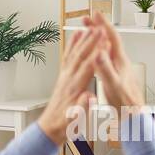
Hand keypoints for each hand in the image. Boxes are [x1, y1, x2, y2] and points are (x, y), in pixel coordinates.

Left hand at [38, 27, 101, 143]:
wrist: (49, 128)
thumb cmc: (64, 125)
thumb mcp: (75, 120)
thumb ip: (82, 108)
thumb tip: (89, 97)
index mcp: (74, 89)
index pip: (87, 68)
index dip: (97, 54)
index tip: (105, 42)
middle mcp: (68, 80)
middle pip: (80, 56)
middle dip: (91, 41)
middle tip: (100, 28)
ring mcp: (64, 76)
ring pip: (74, 53)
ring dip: (82, 39)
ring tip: (90, 26)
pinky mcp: (63, 76)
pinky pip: (68, 56)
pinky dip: (72, 44)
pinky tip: (77, 35)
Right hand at [91, 12, 142, 109]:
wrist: (134, 117)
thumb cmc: (126, 105)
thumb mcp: (113, 86)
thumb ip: (106, 69)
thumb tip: (99, 53)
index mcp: (120, 62)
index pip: (111, 38)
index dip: (102, 25)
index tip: (94, 14)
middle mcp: (121, 63)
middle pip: (109, 40)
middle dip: (98, 28)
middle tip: (86, 20)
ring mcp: (119, 69)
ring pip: (107, 48)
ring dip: (97, 39)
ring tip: (87, 33)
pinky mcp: (116, 76)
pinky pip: (105, 58)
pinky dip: (97, 51)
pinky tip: (93, 56)